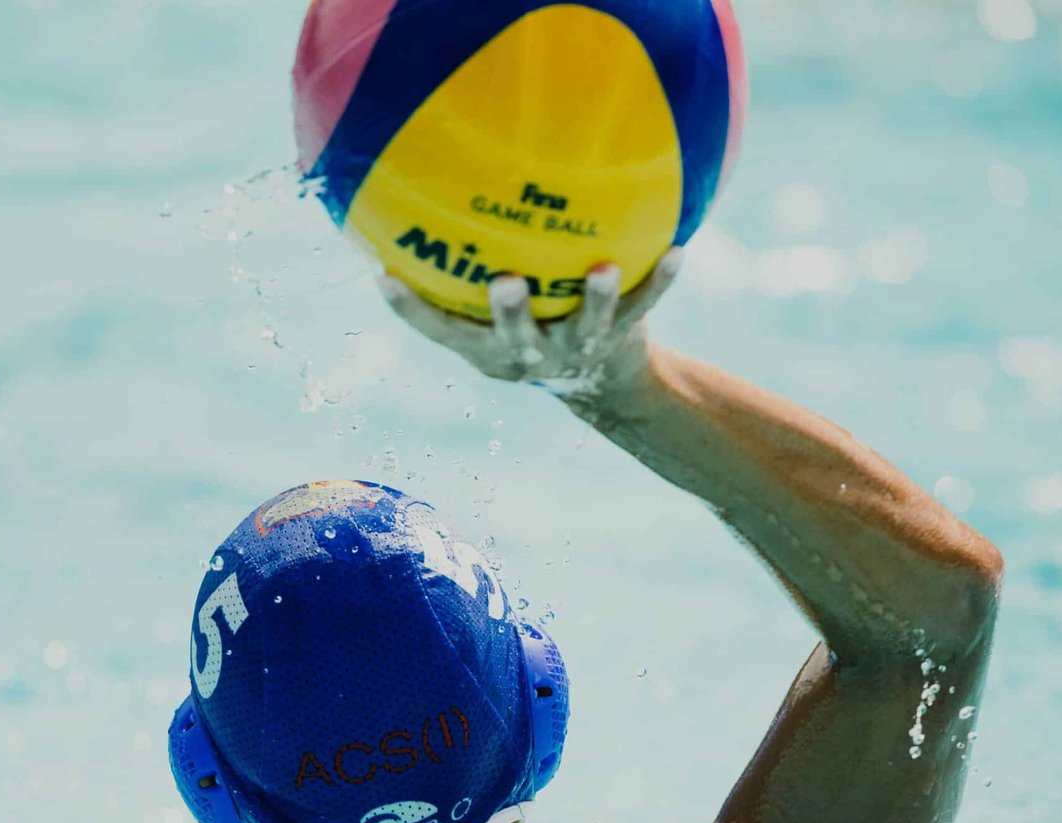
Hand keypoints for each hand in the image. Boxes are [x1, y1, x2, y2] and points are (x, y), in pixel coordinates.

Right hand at [377, 250, 682, 399]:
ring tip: (602, 269)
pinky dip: (660, 281)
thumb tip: (415, 199)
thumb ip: (461, 277)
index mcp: (490, 349)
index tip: (383, 274)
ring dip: (594, 300)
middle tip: (504, 282)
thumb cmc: (534, 330)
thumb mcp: (491, 313)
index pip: (442, 332)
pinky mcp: (622, 335)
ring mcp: (579, 346)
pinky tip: (678, 250)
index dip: (410, 310)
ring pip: (586, 325)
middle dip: (509, 313)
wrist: (604, 384)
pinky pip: (643, 305)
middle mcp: (531, 354)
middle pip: (514, 337)